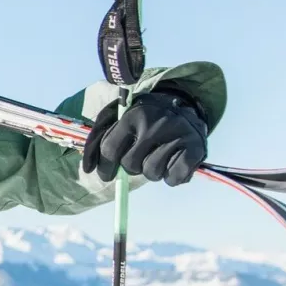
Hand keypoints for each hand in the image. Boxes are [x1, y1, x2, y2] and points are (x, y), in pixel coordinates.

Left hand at [81, 88, 208, 185]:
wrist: (181, 106)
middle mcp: (156, 123)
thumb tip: (88, 169)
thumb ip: (97, 141)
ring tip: (157, 155)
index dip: (105, 167)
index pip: (110, 149)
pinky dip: (172, 177)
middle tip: (140, 156)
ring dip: (152, 171)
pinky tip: (172, 161)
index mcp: (133, 115)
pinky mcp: (197, 147)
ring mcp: (178, 134)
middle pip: (131, 164)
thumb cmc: (141, 120)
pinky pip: (175, 178)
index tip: (106, 175)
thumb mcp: (116, 119)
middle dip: (132, 166)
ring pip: (153, 173)